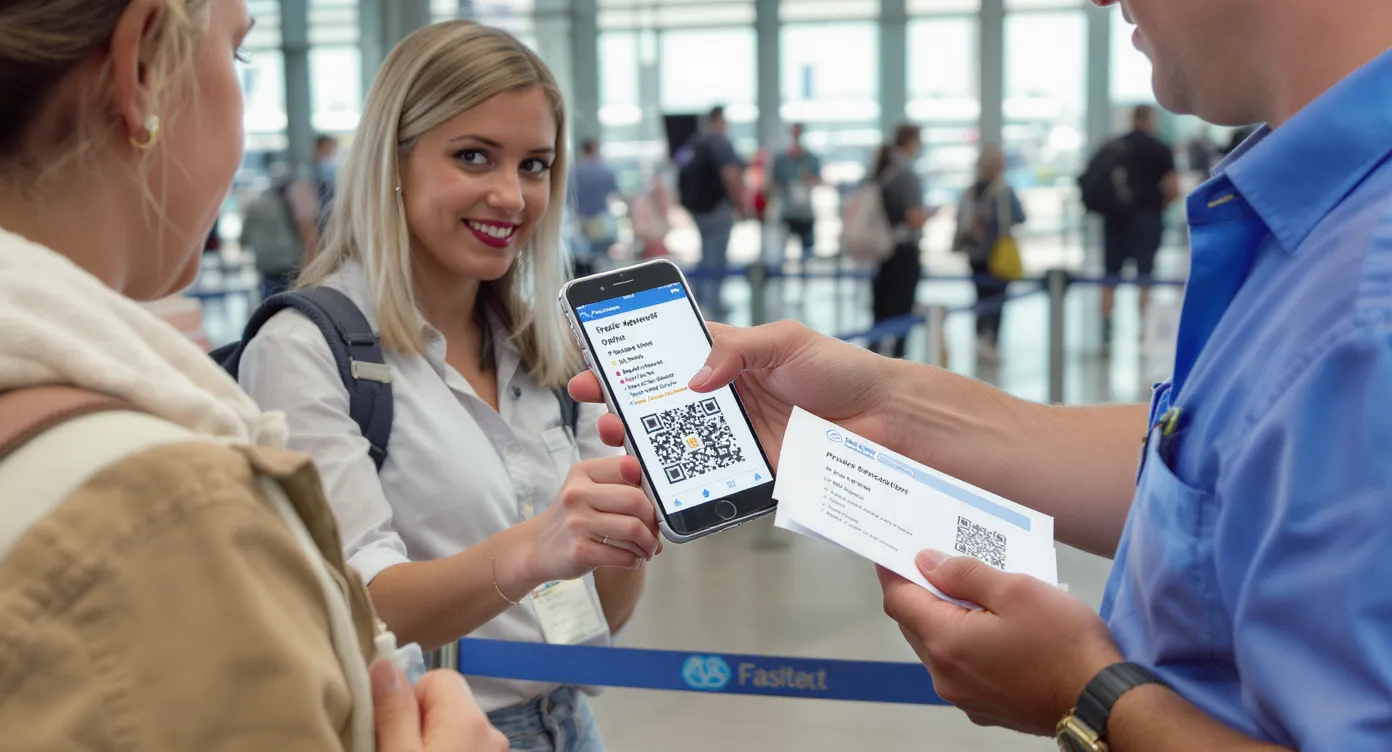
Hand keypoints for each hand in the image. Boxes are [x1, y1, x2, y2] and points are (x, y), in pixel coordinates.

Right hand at [372, 659, 506, 751]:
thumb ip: (394, 712)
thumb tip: (386, 663)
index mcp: (469, 719)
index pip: (438, 678)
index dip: (409, 701)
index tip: (393, 732)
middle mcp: (491, 731)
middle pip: (446, 704)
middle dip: (420, 722)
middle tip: (398, 750)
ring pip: (453, 730)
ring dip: (432, 741)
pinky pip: (464, 748)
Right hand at [518, 455, 661, 585]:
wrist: (536, 547)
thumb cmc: (572, 517)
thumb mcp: (586, 489)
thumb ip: (620, 486)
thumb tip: (663, 502)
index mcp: (583, 472)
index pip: (629, 468)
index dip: (650, 487)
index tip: (655, 502)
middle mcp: (577, 494)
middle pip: (636, 500)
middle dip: (654, 520)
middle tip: (655, 532)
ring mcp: (577, 523)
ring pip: (634, 529)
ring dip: (649, 544)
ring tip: (648, 548)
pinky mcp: (580, 551)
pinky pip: (624, 556)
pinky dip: (636, 560)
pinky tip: (633, 558)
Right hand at [569, 321, 901, 469]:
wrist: (887, 419)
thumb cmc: (843, 369)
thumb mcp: (785, 342)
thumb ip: (736, 350)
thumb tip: (694, 375)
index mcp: (731, 359)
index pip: (669, 356)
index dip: (632, 361)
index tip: (596, 367)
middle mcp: (728, 398)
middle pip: (666, 406)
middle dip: (628, 409)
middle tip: (603, 414)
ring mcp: (740, 437)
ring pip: (683, 445)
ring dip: (651, 449)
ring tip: (625, 450)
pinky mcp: (755, 471)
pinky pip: (715, 479)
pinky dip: (689, 485)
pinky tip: (667, 485)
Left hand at [878, 551, 1122, 735]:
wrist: (1102, 704)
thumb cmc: (1065, 645)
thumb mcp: (1017, 590)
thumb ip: (964, 574)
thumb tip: (927, 562)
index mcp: (946, 642)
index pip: (898, 599)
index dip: (891, 570)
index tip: (890, 549)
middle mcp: (945, 674)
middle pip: (914, 623)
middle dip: (920, 591)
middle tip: (935, 560)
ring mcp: (964, 695)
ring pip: (938, 646)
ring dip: (944, 617)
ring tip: (970, 590)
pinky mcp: (986, 707)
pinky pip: (961, 667)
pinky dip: (965, 642)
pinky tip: (990, 626)